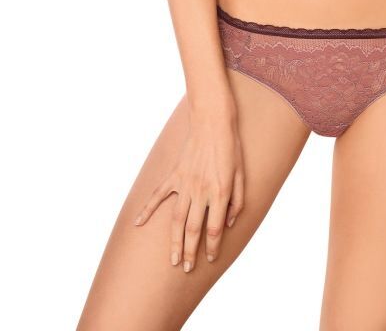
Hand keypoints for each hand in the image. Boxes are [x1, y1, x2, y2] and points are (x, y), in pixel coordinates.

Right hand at [132, 105, 244, 270]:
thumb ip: (237, 201)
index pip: (214, 228)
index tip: (209, 258)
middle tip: (187, 269)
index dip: (212, 246)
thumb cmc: (231, 147)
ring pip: (176, 219)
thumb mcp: (242, 174)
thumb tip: (230, 223)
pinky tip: (138, 224)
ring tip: (173, 260)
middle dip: (191, 252)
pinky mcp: (175, 175)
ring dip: (174, 241)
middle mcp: (201, 191)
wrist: (213, 121)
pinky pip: (158, 195)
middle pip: (193, 229)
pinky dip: (147, 209)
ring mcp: (185, 183)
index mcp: (220, 192)